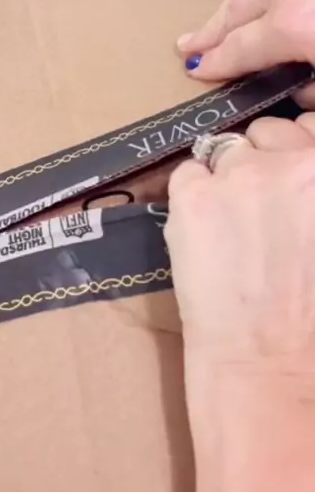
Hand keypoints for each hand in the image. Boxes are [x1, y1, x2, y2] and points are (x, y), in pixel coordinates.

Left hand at [166, 114, 314, 368]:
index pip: (310, 125)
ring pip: (226, 147)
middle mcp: (298, 158)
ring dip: (227, 174)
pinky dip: (192, 196)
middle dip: (264, 159)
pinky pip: (188, 172)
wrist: (274, 366)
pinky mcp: (194, 193)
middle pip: (270, 130)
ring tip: (230, 222)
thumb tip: (301, 167)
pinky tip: (204, 232)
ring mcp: (242, 173)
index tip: (290, 176)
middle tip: (261, 206)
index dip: (297, 152)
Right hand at [177, 0, 314, 106]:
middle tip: (187, 44)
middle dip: (211, 30)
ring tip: (236, 15)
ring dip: (254, 1)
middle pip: (237, 10)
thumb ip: (313, 86)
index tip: (195, 69)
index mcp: (293, 25)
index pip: (239, 51)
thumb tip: (300, 87)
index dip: (215, 63)